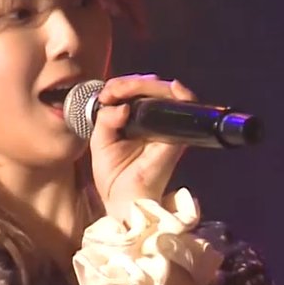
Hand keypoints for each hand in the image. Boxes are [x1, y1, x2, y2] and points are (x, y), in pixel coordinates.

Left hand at [90, 74, 197, 220]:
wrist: (124, 202)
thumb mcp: (100, 142)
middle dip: (131, 83)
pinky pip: (184, 111)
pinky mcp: (176, 138)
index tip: (105, 94)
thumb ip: (105, 120)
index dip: (120, 86)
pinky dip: (178, 95)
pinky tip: (169, 88)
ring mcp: (167, 128)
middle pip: (150, 89)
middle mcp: (153, 121)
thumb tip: (121, 106)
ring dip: (146, 85)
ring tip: (125, 88)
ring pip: (165, 94)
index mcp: (134, 121)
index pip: (133, 93)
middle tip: (114, 90)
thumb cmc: (113, 175)